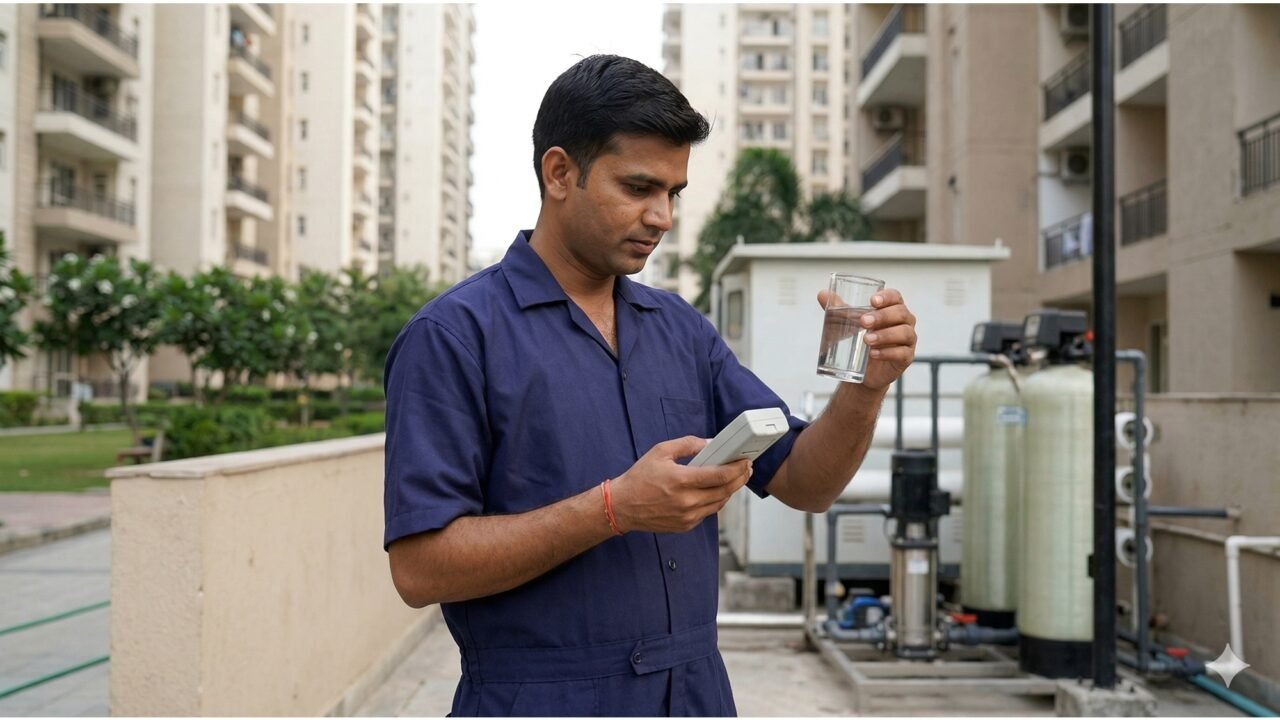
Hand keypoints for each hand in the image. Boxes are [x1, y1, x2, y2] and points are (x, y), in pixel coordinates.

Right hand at [609, 436, 751, 533]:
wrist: (623, 506)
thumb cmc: (640, 478)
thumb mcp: (660, 451)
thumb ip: (687, 444)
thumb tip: (710, 443)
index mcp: (681, 480)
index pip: (720, 475)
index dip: (737, 468)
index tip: (745, 461)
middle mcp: (686, 501)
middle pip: (725, 491)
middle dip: (740, 478)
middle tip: (746, 469)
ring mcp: (687, 516)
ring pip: (720, 503)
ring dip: (731, 490)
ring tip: (735, 478)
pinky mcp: (686, 525)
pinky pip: (709, 512)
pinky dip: (716, 501)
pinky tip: (717, 491)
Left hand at [816, 288, 915, 391]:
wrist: (864, 370)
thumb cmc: (860, 340)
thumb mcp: (848, 323)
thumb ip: (838, 308)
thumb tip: (822, 293)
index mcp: (893, 309)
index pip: (895, 297)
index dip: (887, 297)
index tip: (872, 301)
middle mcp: (905, 322)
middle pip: (901, 313)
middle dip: (882, 316)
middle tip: (863, 322)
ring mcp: (908, 340)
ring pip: (905, 332)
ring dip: (885, 335)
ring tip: (866, 340)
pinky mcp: (906, 358)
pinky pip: (902, 353)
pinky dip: (888, 353)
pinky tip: (874, 354)